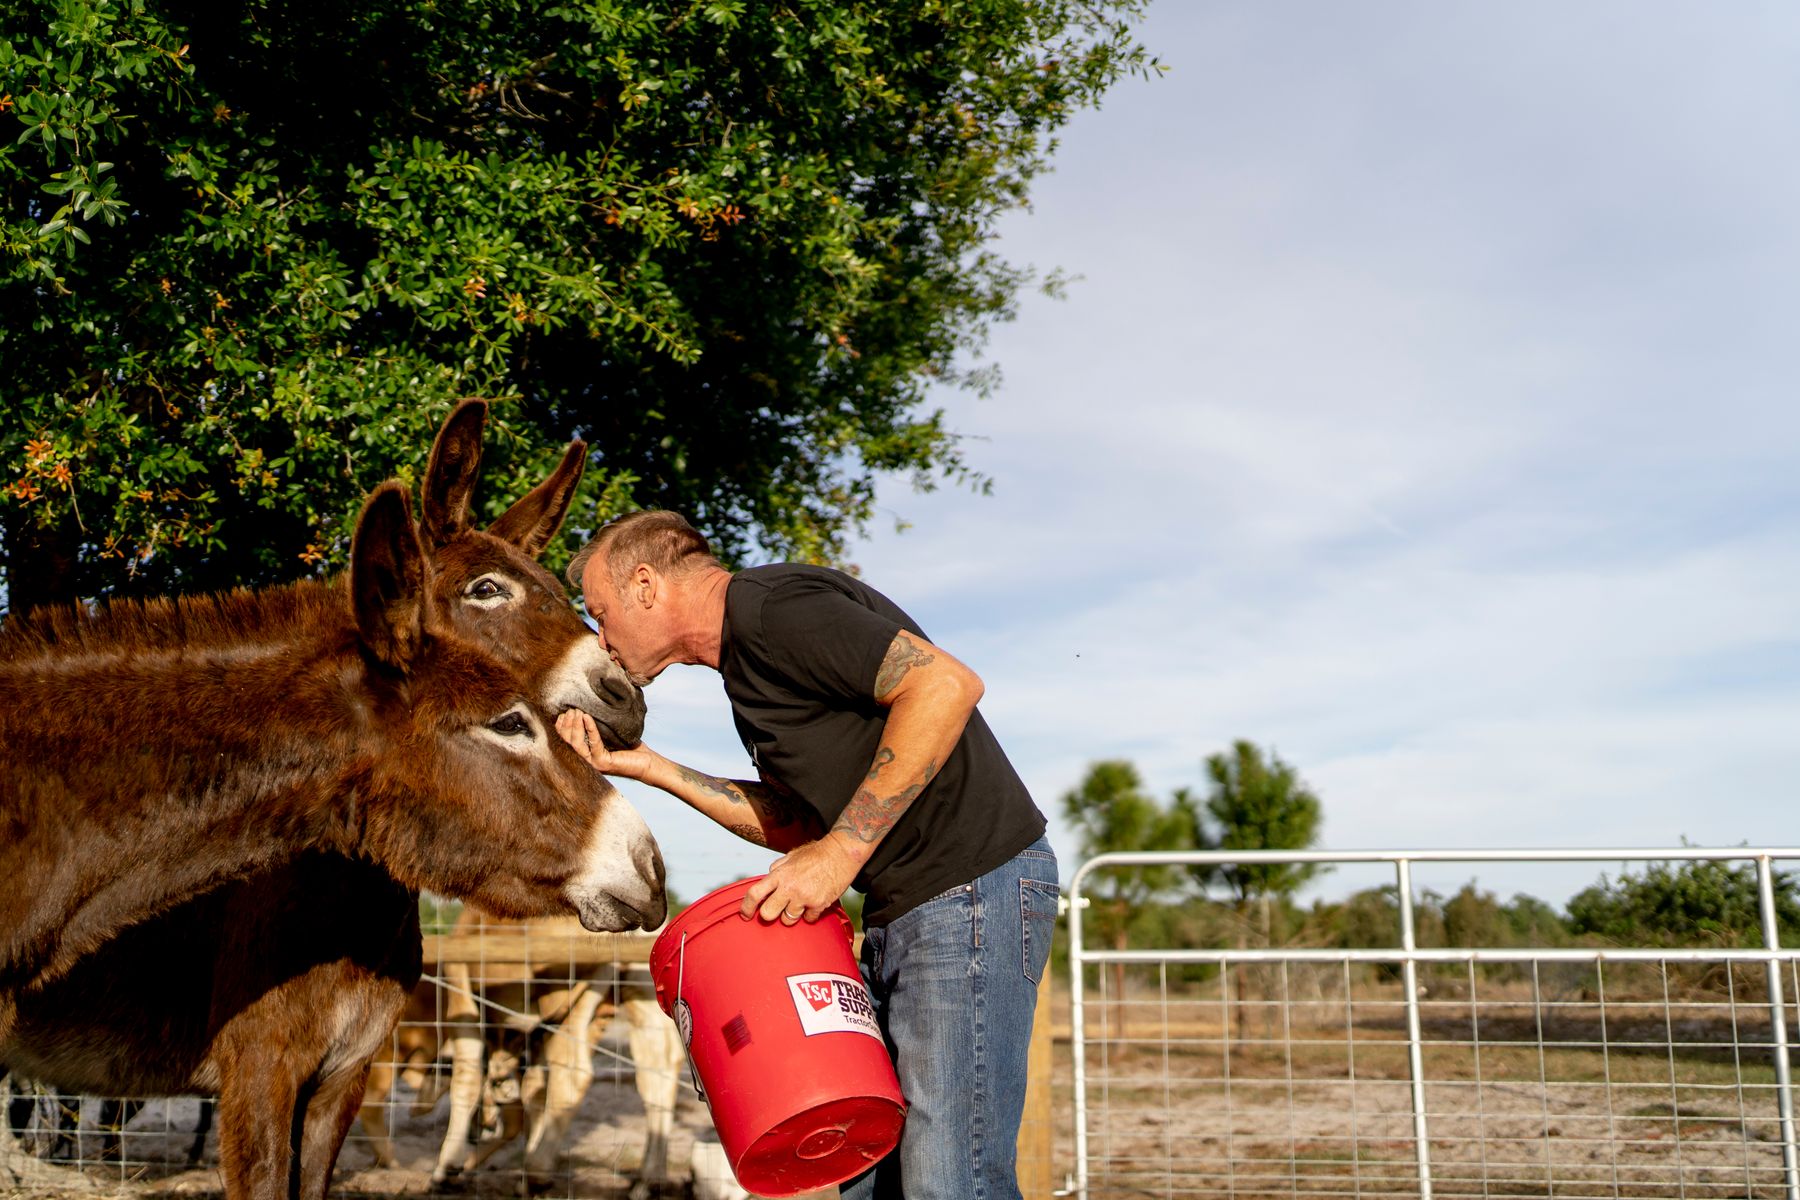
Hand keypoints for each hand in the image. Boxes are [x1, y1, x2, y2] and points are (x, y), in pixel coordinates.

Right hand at [554, 710, 655, 779]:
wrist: (647, 762)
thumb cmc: (630, 746)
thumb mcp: (610, 732)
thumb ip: (599, 724)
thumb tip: (589, 704)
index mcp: (586, 753)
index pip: (566, 740)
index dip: (562, 726)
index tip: (564, 712)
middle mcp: (587, 760)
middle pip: (568, 741)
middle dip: (568, 723)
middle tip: (572, 709)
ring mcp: (594, 763)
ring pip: (576, 743)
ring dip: (575, 726)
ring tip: (577, 712)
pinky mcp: (603, 763)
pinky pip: (593, 743)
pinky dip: (590, 729)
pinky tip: (587, 717)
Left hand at [741, 833, 865, 924]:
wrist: (841, 853)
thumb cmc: (817, 853)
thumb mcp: (792, 855)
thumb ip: (777, 868)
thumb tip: (768, 877)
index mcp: (780, 874)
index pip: (755, 893)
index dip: (746, 907)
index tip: (745, 915)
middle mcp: (789, 887)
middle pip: (768, 914)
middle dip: (770, 915)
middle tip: (777, 910)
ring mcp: (804, 897)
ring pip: (788, 920)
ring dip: (792, 915)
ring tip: (800, 903)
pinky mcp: (819, 904)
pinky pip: (808, 919)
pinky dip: (810, 915)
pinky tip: (814, 903)